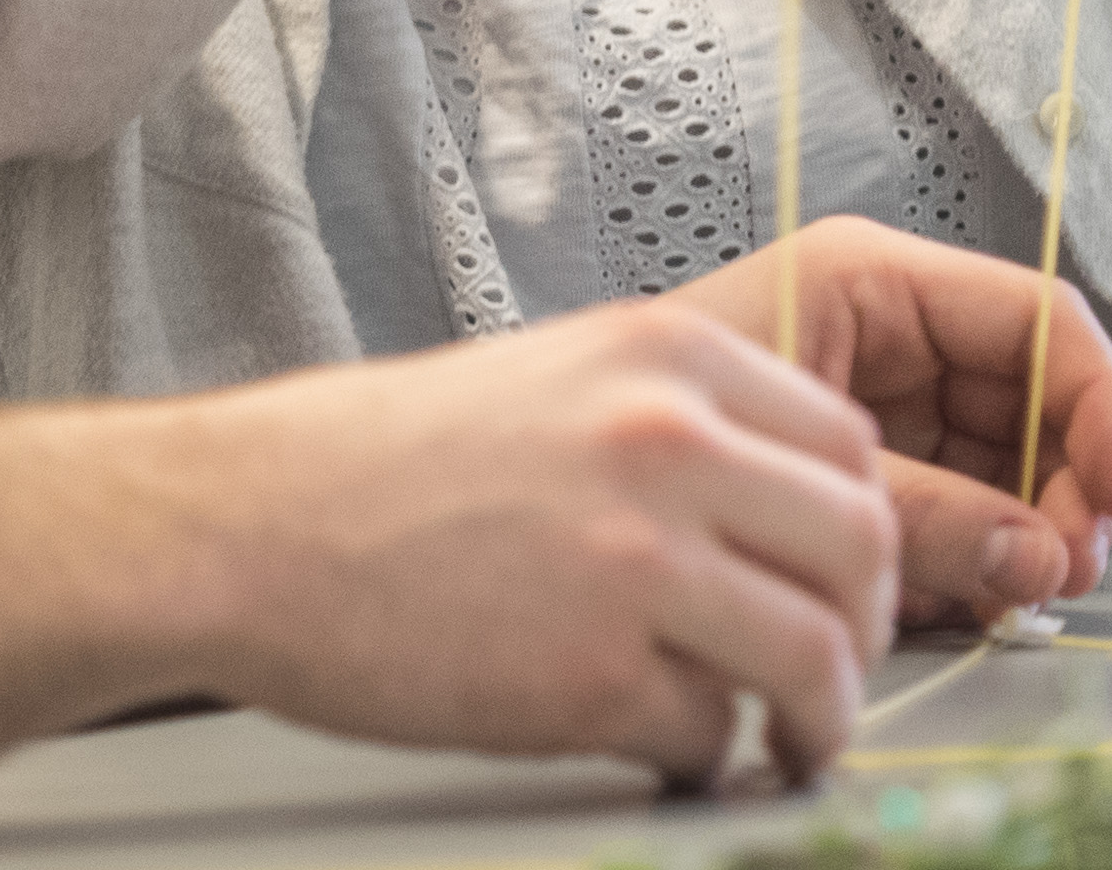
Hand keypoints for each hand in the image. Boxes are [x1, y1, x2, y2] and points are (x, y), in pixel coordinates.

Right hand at [164, 297, 907, 785]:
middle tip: (835, 669)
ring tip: (786, 738)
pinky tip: (669, 746)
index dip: (861, 529)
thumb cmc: (374, 464)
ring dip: (819, 715)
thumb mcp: (550, 381)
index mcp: (662, 357)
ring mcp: (636, 558)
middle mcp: (667, 441)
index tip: (843, 579)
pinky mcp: (591, 673)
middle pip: (862, 547)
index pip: (849, 444)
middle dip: (866, 626)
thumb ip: (671, 422)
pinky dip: (704, 755)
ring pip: (818, 653)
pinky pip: (710, 732)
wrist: (245, 524)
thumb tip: (774, 509)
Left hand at [668, 219, 1111, 618]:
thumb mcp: (800, 450)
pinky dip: (978, 565)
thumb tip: (1038, 556)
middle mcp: (890, 335)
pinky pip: (962, 513)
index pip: (1038, 319)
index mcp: (869, 281)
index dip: (1101, 403)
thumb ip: (926, 508)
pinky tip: (964, 603)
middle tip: (1065, 571)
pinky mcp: (871, 474)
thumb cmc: (636, 417)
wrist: (544, 476)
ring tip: (1011, 598)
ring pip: (1012, 469)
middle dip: (1070, 491)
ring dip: (1030, 539)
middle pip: (1039, 403)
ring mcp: (885, 405)